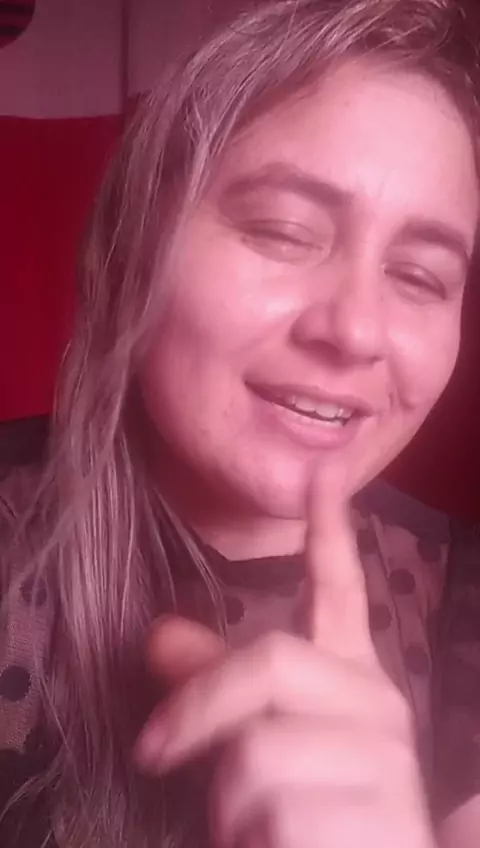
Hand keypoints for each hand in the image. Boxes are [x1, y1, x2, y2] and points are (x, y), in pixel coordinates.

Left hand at [135, 458, 434, 847]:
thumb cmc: (310, 809)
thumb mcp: (260, 741)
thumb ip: (216, 687)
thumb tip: (158, 634)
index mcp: (350, 679)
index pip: (342, 591)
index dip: (330, 531)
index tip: (321, 471)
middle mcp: (375, 704)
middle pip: (268, 661)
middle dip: (199, 707)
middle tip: (152, 750)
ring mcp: (382, 756)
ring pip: (256, 746)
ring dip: (226, 800)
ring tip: (256, 826)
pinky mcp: (373, 810)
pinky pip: (268, 807)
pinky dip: (247, 838)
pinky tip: (281, 847)